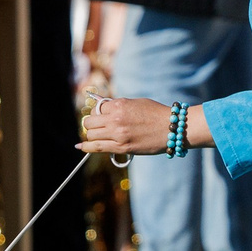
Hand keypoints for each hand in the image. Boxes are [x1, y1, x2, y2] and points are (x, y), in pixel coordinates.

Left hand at [79, 96, 212, 154]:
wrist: (172, 128)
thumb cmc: (156, 113)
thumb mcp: (136, 103)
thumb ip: (118, 106)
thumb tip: (103, 109)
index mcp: (119, 105)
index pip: (97, 108)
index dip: (98, 113)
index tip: (101, 117)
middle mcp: (116, 118)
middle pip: (90, 121)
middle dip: (92, 123)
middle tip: (98, 126)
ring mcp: (118, 134)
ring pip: (91, 134)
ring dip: (93, 135)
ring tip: (98, 135)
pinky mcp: (122, 147)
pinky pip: (97, 147)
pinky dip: (86, 147)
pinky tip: (79, 147)